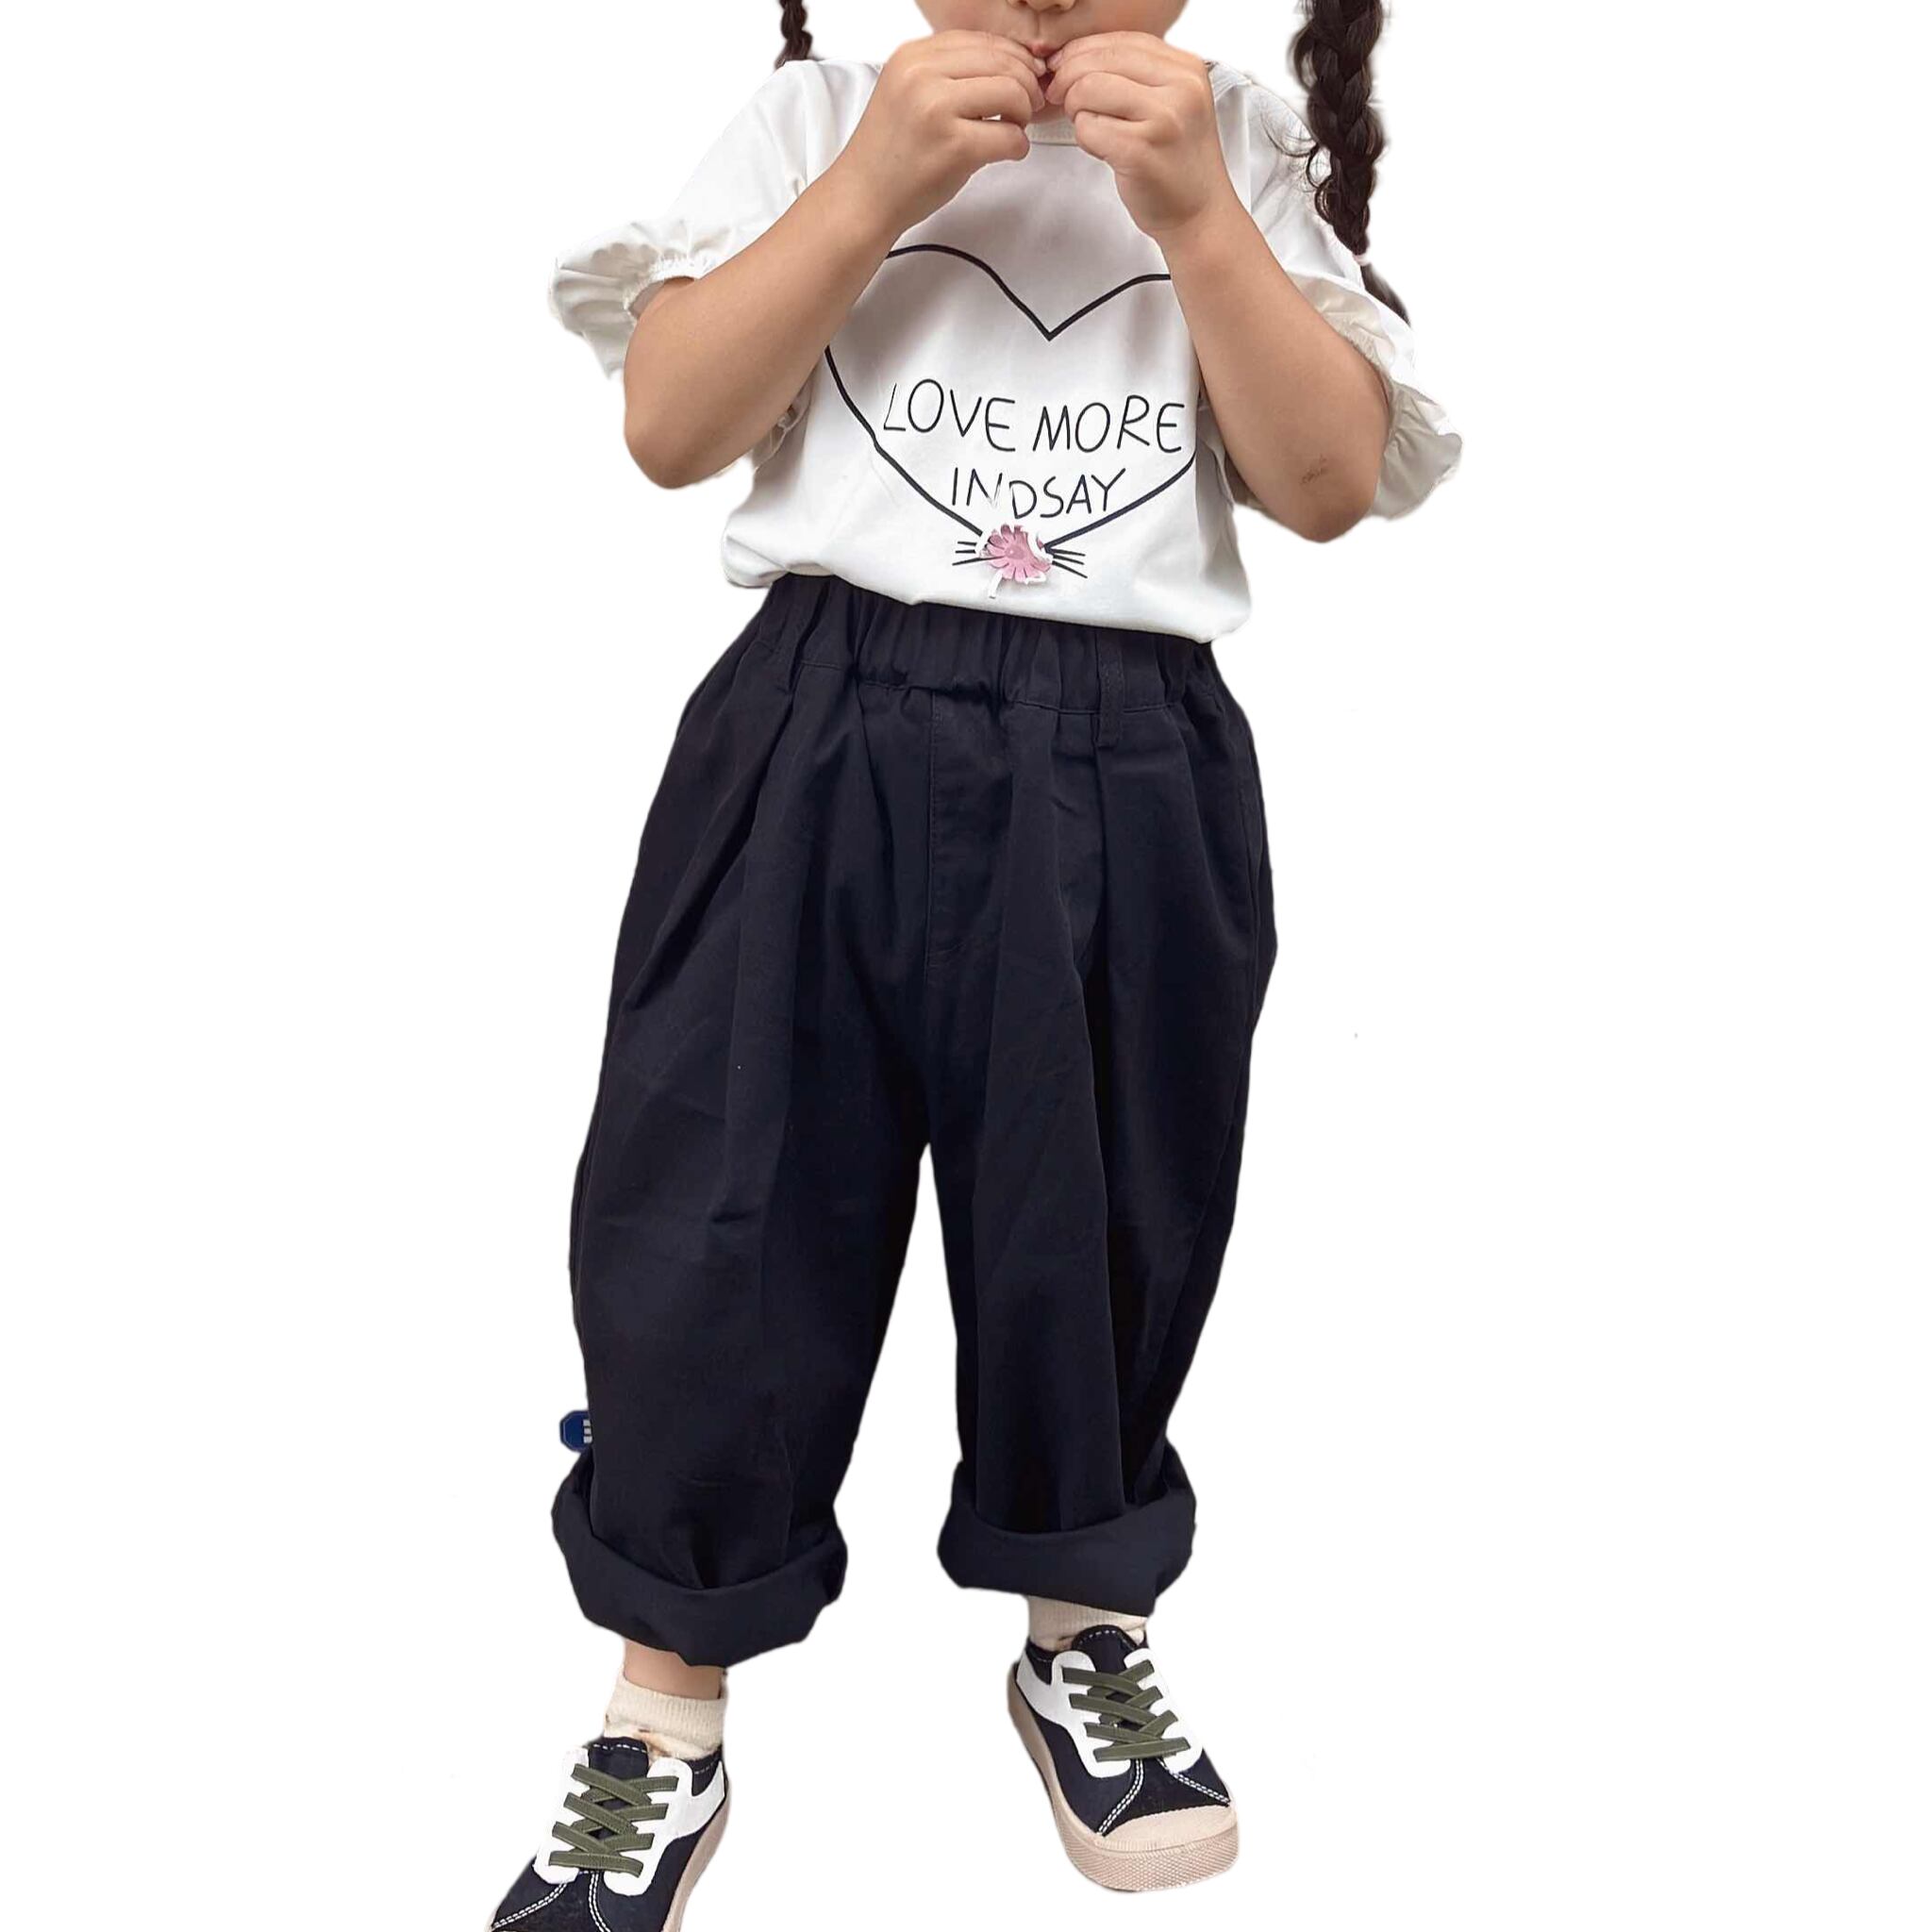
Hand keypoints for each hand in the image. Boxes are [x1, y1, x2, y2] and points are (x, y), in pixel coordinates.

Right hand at [833, 32, 1046, 239]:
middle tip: (1025, 109)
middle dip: (1025, 86)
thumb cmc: (890, 155)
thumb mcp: (910, 93)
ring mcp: (937, 108)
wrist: (863, 198)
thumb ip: (949, 74)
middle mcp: (923, 74)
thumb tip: (1009, 65)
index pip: (981, 39)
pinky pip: (1010, 136)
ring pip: (1012, 91)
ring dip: (1023, 115)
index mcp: (913, 55)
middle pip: (1003, 61)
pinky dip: (1018, 147)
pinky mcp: (954, 145)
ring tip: (1012, 130)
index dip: (1013, 58)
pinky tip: (1006, 153)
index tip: (1024, 78)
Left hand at [1046, 34, 1236, 239]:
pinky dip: (1084, 139)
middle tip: (1063, 99)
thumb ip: (1133, 75)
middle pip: (1100, 61)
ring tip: (1092, 128)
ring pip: (1088, 90)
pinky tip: (1102, 149)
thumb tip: (1071, 57)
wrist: (1200, 213)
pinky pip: (1088, 128)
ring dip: (1076, 110)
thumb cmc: (1176, 162)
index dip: (1082, 51)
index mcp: (1187, 68)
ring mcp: (1162, 119)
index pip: (1121, 40)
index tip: (1062, 68)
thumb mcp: (1169, 103)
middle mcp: (1180, 87)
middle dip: (1069, 79)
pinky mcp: (1140, 151)